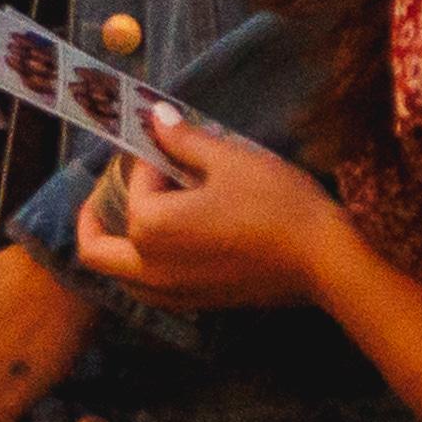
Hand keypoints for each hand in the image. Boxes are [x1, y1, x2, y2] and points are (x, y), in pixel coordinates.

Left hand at [75, 105, 358, 310]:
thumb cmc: (279, 205)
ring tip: (130, 222)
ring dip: (115, 250)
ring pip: (120, 277)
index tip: (167, 141)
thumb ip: (184, 140)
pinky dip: (143, 272)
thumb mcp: (231, 161)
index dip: (149, 157)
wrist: (329, 262)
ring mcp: (174, 292)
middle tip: (103, 192)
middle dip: (92, 217)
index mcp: (149, 226)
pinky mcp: (200, 305)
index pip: (135, 183)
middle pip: (95, 249)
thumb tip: (155, 117)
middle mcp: (150, 267)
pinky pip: (150, 292)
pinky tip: (164, 251)